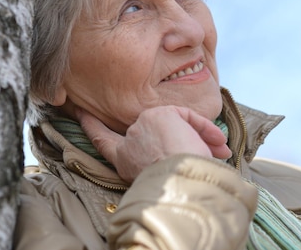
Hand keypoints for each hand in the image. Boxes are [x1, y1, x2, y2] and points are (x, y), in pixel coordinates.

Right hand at [76, 106, 231, 182]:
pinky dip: (204, 128)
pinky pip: (186, 115)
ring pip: (175, 125)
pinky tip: (218, 140)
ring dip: (200, 139)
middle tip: (216, 147)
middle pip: (152, 132)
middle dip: (185, 137)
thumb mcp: (164, 173)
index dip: (91, 126)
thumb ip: (167, 157)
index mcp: (124, 161)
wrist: (176, 185)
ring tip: (221, 153)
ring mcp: (142, 126)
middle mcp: (129, 143)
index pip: (103, 141)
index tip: (80, 112)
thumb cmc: (175, 187)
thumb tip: (202, 148)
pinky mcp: (158, 115)